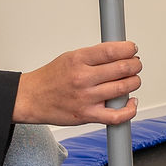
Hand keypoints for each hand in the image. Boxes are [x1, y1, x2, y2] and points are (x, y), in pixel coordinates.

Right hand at [14, 41, 141, 125]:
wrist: (30, 99)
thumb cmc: (51, 78)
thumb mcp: (70, 57)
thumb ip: (94, 56)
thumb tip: (120, 53)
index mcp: (78, 59)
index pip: (112, 50)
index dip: (128, 49)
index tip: (132, 49)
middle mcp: (82, 78)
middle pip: (122, 68)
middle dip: (135, 65)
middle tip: (135, 65)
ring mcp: (86, 98)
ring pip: (123, 88)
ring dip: (134, 82)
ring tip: (132, 80)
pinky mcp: (87, 115)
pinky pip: (116, 116)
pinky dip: (129, 110)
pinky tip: (131, 103)